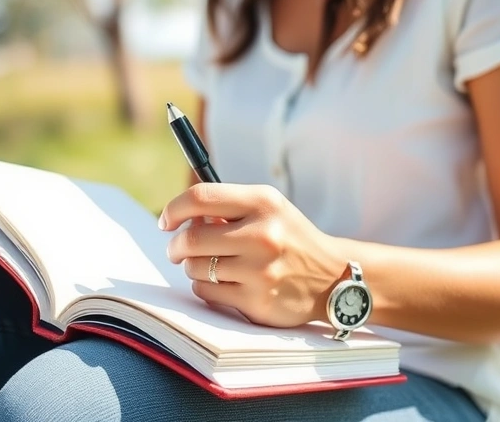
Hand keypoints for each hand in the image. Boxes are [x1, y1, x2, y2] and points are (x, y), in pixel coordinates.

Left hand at [159, 183, 345, 328]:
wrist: (333, 278)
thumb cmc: (290, 239)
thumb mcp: (270, 210)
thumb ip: (229, 208)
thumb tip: (181, 217)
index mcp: (263, 202)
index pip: (201, 198)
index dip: (174, 209)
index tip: (166, 221)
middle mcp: (263, 234)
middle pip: (191, 238)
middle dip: (176, 246)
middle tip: (177, 250)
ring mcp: (260, 270)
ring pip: (195, 268)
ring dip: (194, 268)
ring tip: (213, 266)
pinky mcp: (256, 300)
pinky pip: (206, 293)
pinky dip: (207, 288)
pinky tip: (226, 283)